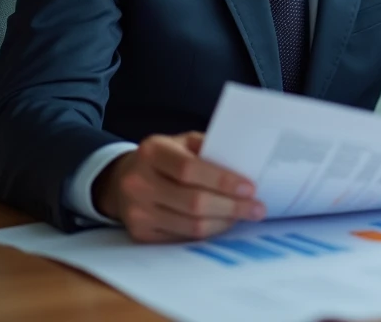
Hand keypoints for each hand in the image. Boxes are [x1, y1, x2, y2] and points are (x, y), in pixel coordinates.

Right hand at [93, 131, 264, 242]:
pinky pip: (182, 238)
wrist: (122, 180)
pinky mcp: (140, 234)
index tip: (250, 188)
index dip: (222, 180)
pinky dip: (208, 232)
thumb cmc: (165, 158)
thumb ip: (209, 149)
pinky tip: (223, 224)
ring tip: (245, 216)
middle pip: (193, 202)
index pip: (189, 169)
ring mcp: (137, 211)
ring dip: (224, 223)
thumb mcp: (182, 142)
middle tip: (257, 208)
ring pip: (190, 225)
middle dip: (232, 207)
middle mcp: (138, 182)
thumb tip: (247, 163)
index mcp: (152, 152)